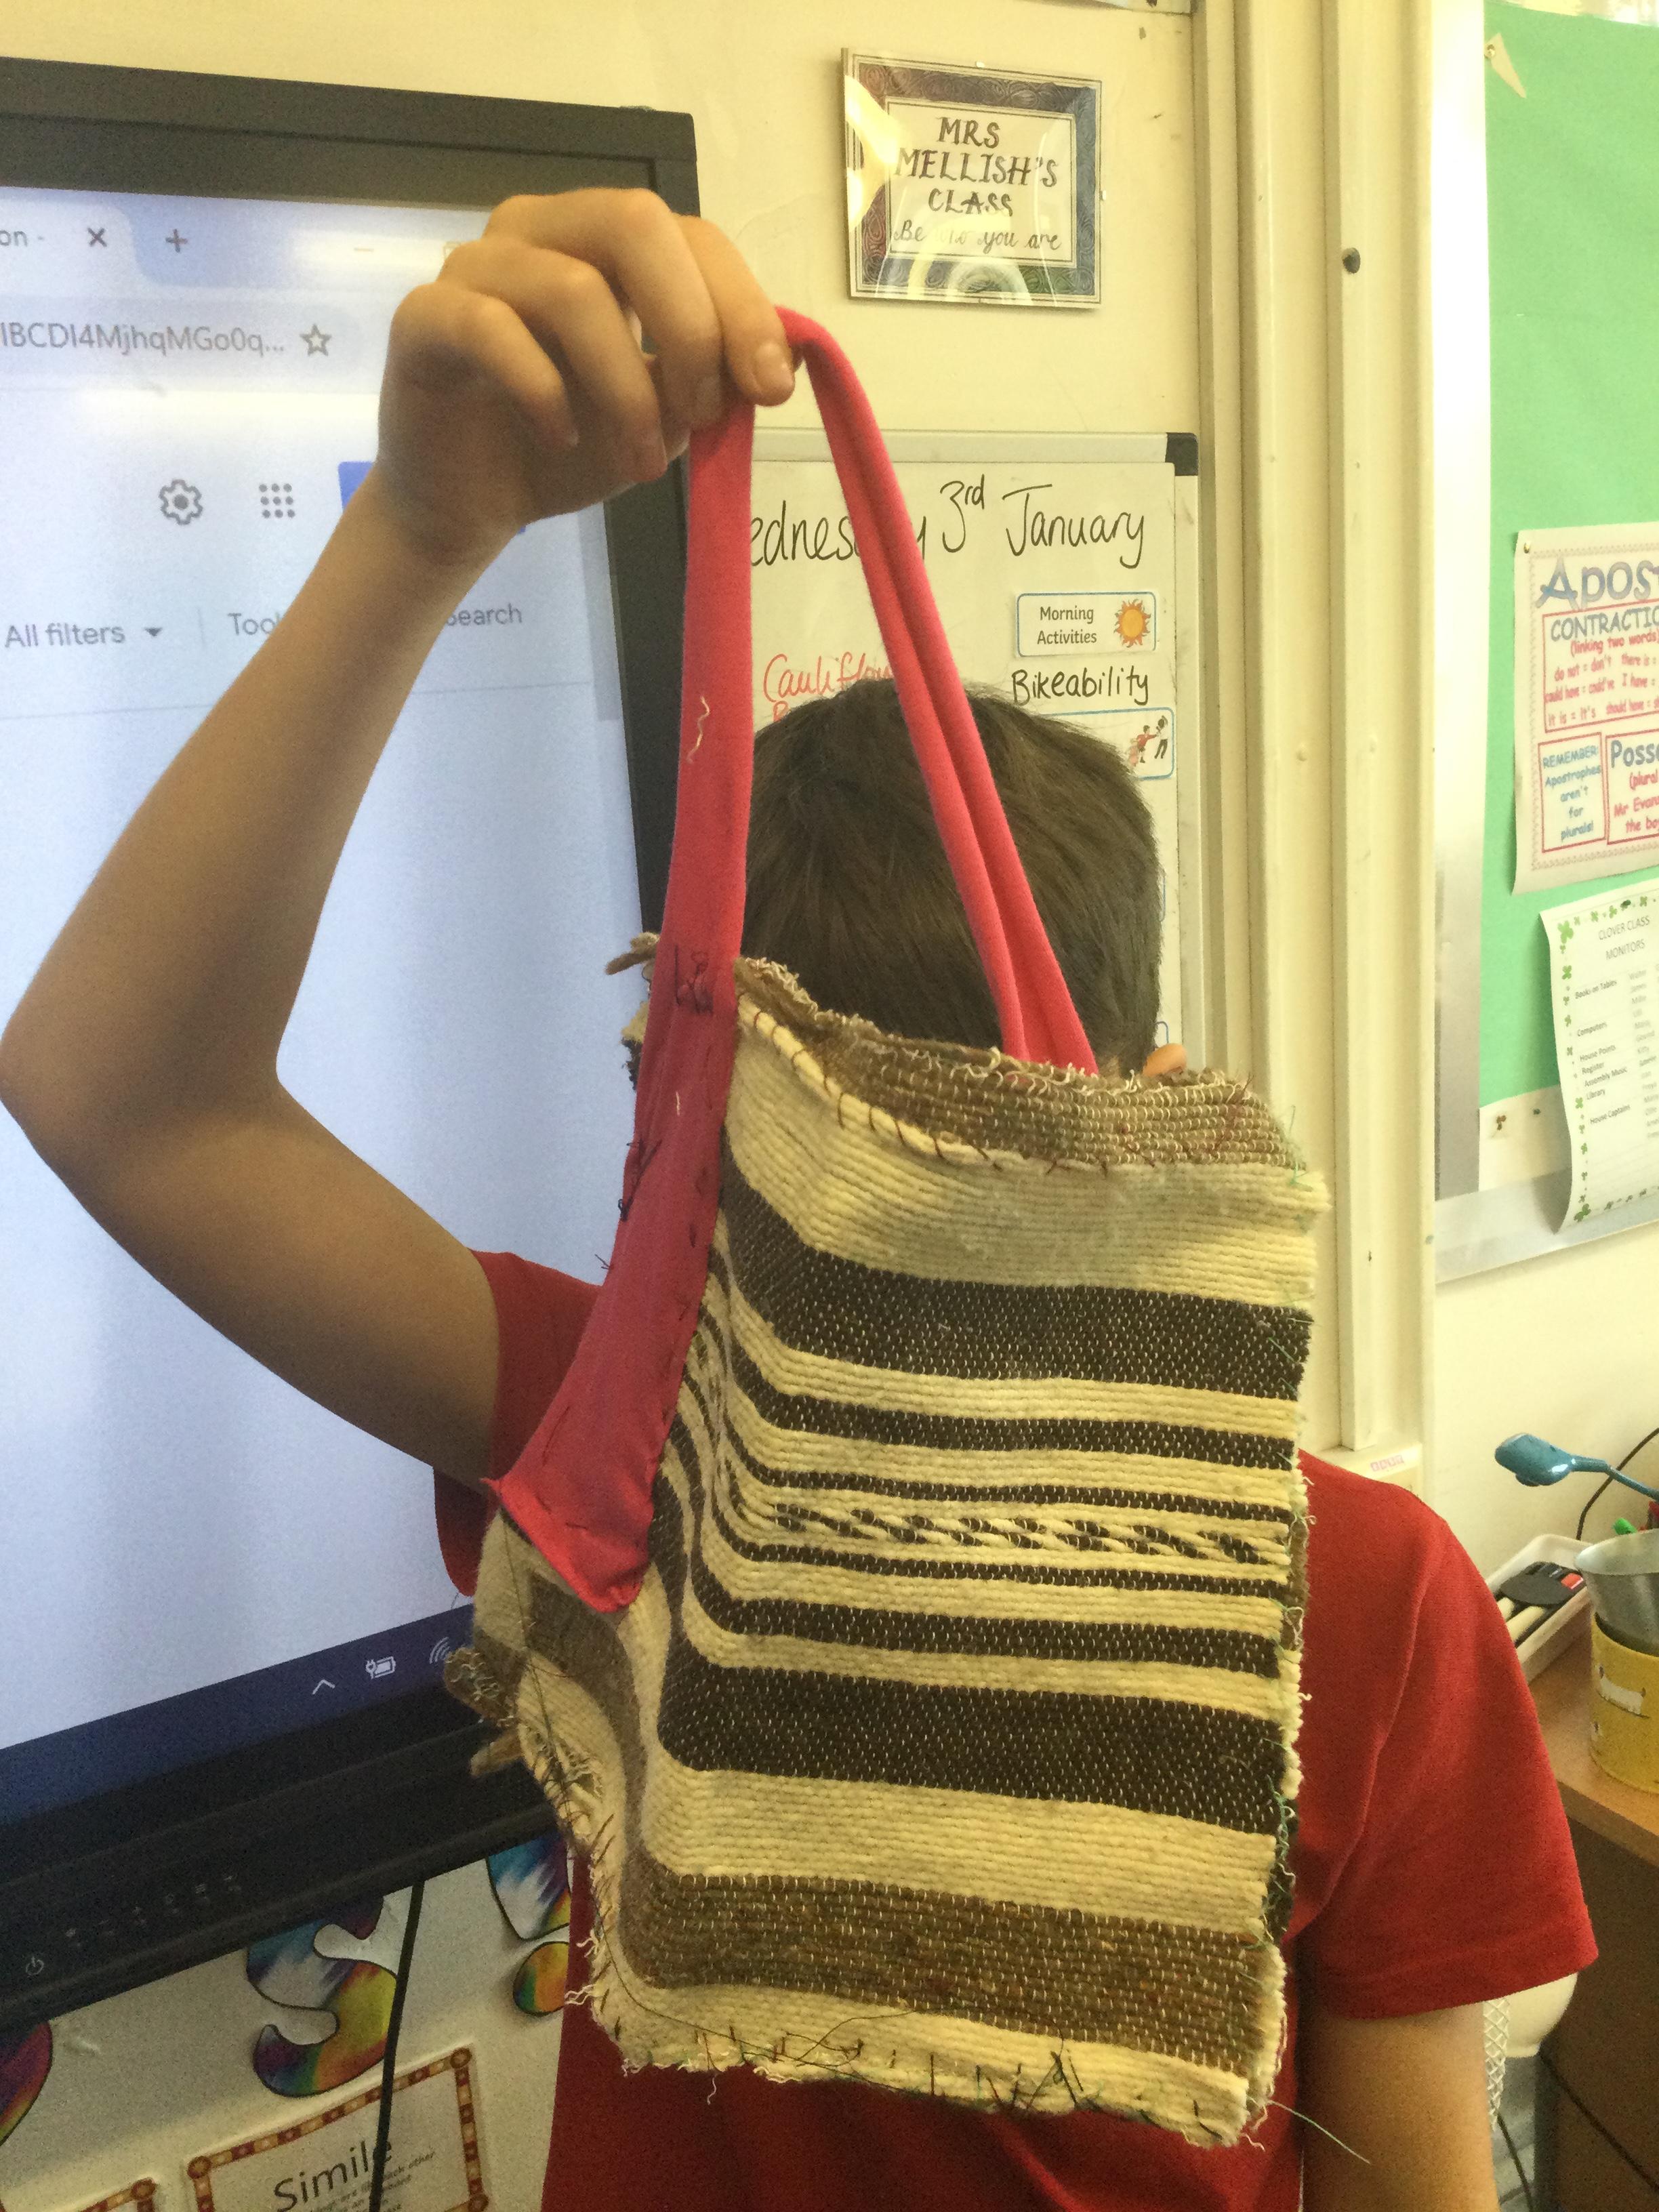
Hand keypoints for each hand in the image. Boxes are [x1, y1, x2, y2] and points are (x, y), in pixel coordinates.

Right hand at [365, 189, 795, 573]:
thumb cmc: (567, 445)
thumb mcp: (661, 417)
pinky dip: (544, 392)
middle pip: (634, 224)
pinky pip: (493, 332)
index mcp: (600, 239)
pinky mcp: (424, 319)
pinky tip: (562, 440)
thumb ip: (708, 380)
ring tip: (640, 462)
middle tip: (701, 414)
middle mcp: (538, 231)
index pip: (688, 233)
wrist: (471, 504)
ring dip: (626, 388)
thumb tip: (770, 368)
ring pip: (574, 289)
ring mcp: (474, 267)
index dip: (740, 304)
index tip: (770, 388)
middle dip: (689, 325)